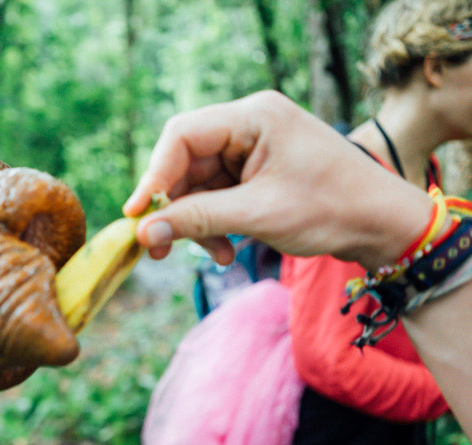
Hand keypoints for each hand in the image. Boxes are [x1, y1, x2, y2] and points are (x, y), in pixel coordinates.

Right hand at [124, 91, 431, 270]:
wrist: (383, 225)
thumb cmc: (332, 210)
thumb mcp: (259, 216)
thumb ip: (197, 220)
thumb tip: (142, 233)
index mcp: (254, 117)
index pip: (182, 136)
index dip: (153, 175)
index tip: (135, 214)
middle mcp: (249, 125)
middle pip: (185, 163)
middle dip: (174, 207)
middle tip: (158, 247)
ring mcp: (252, 149)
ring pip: (198, 185)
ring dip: (197, 223)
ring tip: (214, 254)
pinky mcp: (256, 172)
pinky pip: (217, 196)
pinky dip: (215, 224)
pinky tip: (226, 249)